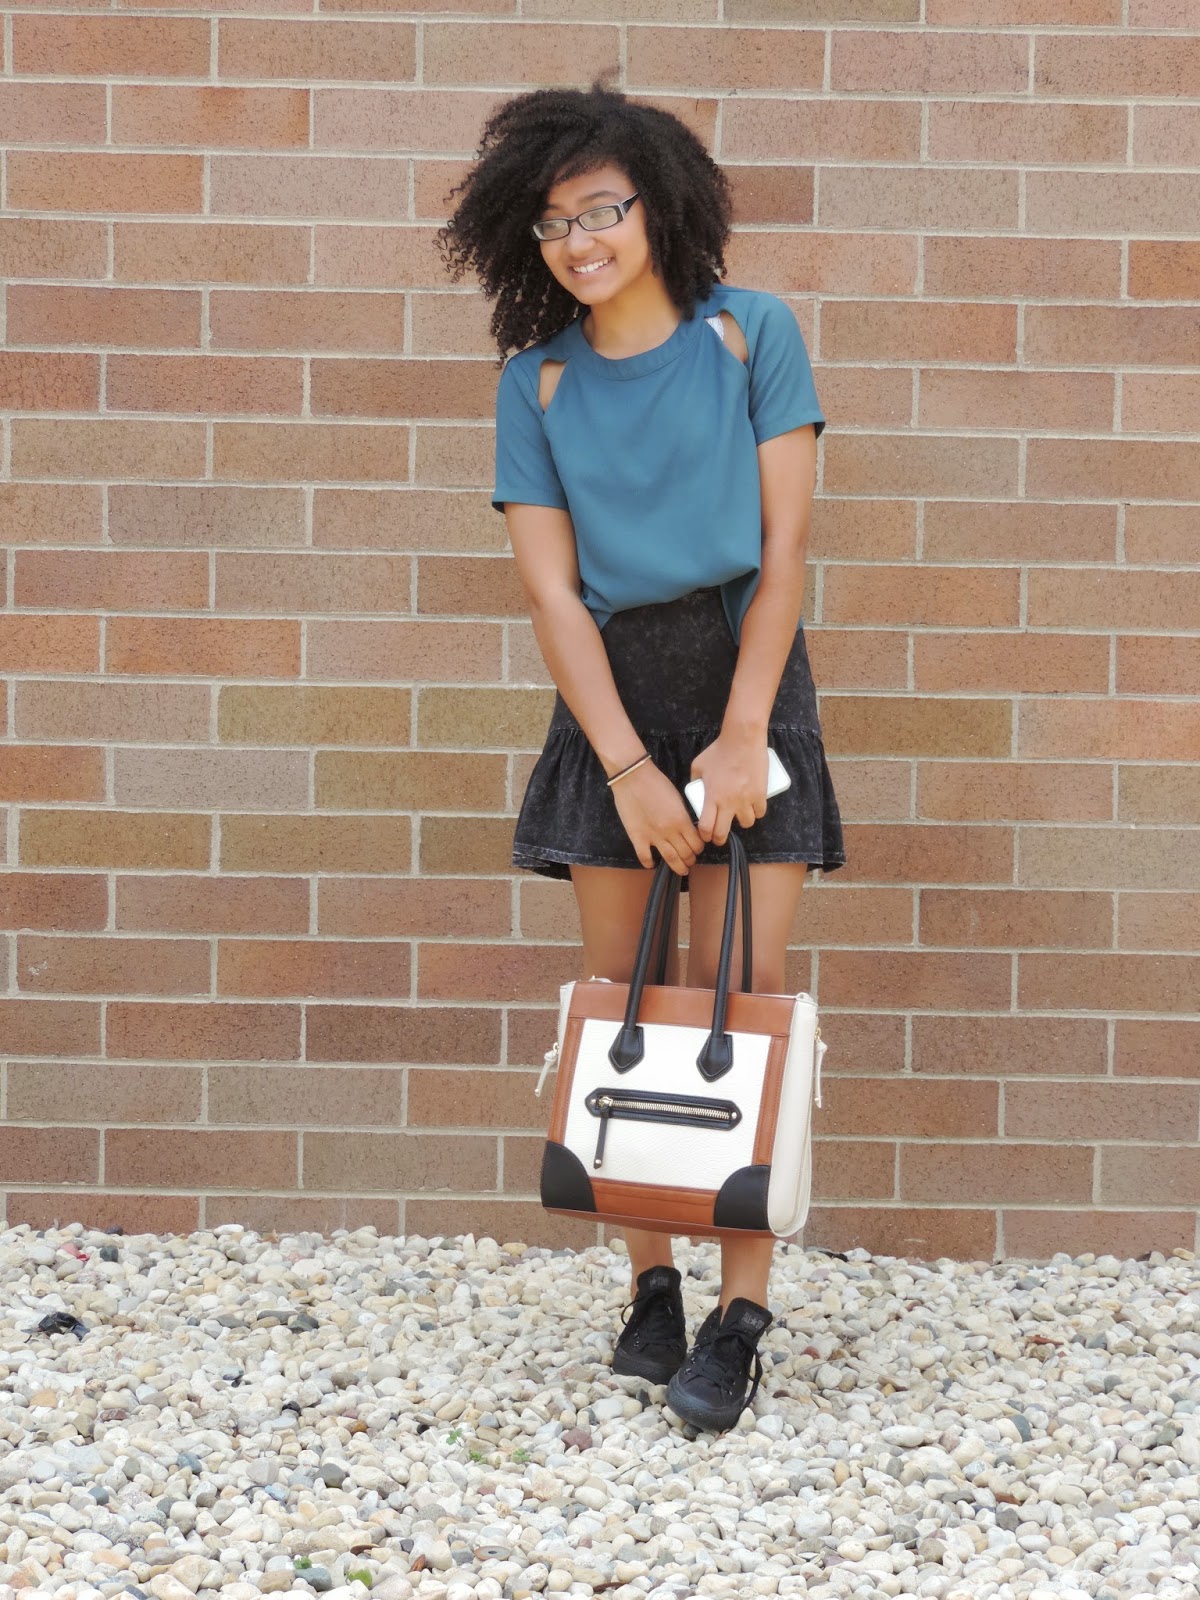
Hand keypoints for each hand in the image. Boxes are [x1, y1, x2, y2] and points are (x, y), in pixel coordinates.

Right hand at [610, 761, 705, 874]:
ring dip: (678, 866)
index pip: (696, 843)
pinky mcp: (637, 837)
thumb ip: (683, 816)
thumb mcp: (678, 798)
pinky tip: (652, 864)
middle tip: (691, 860)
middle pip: (685, 853)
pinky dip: (649, 863)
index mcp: (682, 820)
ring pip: (670, 859)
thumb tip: (688, 828)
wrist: (633, 777)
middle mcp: (669, 831)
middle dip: (691, 859)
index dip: (699, 848)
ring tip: (681, 869)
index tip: (698, 848)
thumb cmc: (656, 782)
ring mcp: (653, 836)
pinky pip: (645, 857)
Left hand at [690, 731, 768, 845]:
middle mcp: (729, 802)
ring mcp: (746, 799)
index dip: (705, 836)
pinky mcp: (761, 794)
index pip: (706, 827)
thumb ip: (695, 780)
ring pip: (746, 824)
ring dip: (741, 822)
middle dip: (720, 838)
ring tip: (738, 814)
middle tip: (719, 835)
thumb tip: (694, 789)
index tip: (705, 835)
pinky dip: (756, 812)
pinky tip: (752, 806)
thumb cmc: (718, 751)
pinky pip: (760, 812)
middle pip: (723, 833)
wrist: (742, 740)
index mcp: (712, 797)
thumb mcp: (698, 765)